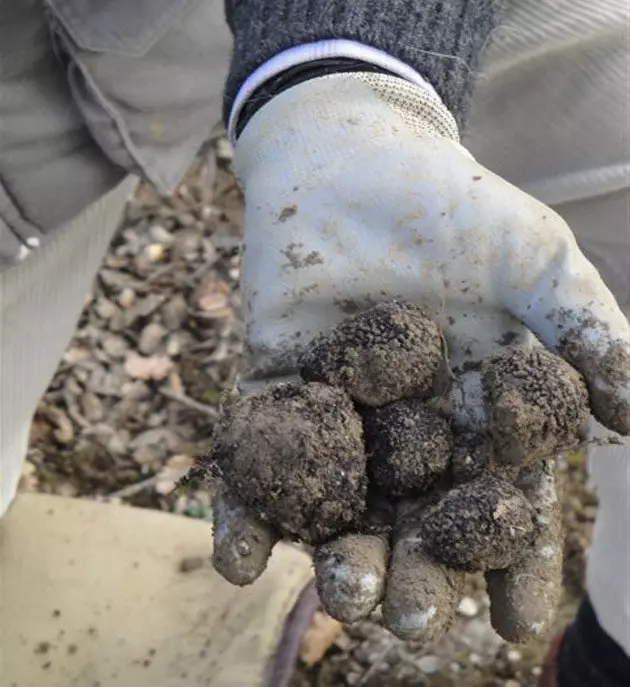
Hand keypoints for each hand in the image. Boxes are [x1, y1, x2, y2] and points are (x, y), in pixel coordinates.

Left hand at [209, 73, 628, 640]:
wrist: (353, 156)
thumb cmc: (453, 204)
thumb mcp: (537, 261)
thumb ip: (585, 334)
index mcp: (478, 408)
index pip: (500, 500)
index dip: (512, 562)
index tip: (514, 623)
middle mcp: (410, 424)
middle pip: (415, 517)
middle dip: (414, 572)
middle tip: (409, 620)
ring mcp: (340, 413)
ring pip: (340, 503)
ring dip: (336, 555)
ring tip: (341, 595)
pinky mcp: (275, 391)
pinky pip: (257, 461)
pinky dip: (245, 510)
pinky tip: (238, 559)